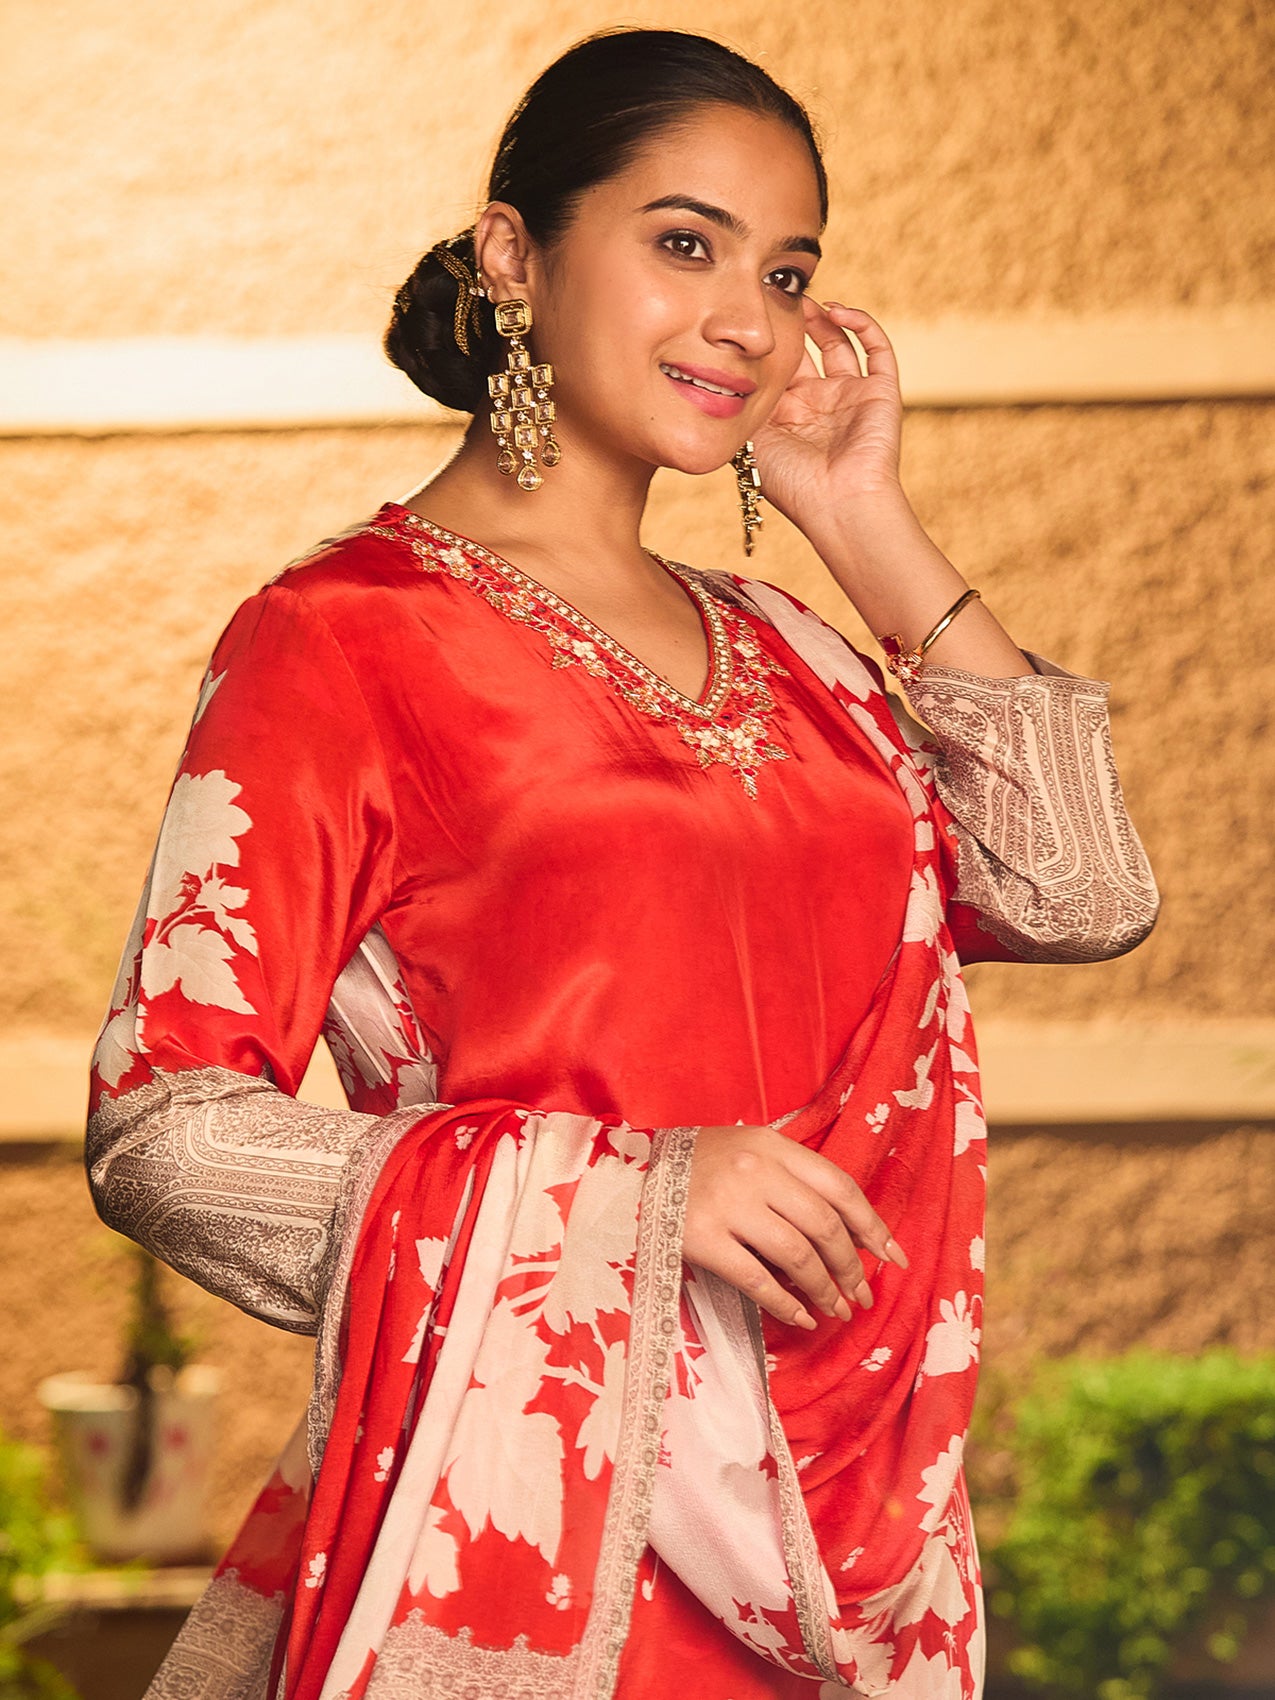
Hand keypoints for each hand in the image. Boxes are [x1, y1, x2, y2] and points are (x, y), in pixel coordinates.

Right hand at [682, 1123, 908, 1329]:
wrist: (632, 1171)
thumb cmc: (702, 1164)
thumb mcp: (751, 1152)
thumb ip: (795, 1178)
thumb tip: (852, 1232)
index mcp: (772, 1145)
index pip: (839, 1186)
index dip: (872, 1225)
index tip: (892, 1257)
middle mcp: (754, 1172)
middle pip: (824, 1225)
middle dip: (851, 1266)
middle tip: (862, 1294)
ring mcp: (727, 1205)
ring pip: (797, 1256)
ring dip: (825, 1290)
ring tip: (837, 1310)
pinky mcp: (701, 1239)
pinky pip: (757, 1280)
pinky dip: (786, 1305)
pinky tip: (801, 1318)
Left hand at [751, 300, 908, 534]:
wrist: (839, 505)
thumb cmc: (794, 484)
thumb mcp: (754, 440)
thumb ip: (744, 402)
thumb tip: (726, 366)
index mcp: (789, 417)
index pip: (777, 368)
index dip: (767, 344)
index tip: (752, 319)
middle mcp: (819, 403)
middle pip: (807, 351)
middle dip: (794, 325)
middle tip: (780, 298)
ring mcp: (851, 396)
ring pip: (839, 344)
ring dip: (824, 320)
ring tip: (807, 300)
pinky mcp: (880, 392)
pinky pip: (877, 348)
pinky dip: (861, 324)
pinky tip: (838, 311)